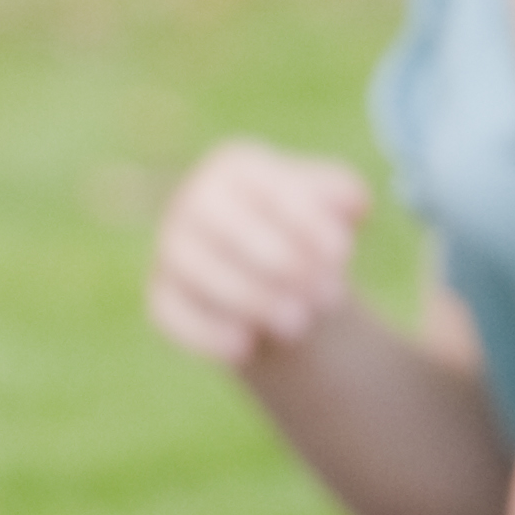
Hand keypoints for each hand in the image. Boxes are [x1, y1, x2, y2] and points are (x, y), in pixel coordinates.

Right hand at [148, 140, 372, 370]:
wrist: (273, 280)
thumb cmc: (305, 232)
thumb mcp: (334, 207)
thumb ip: (345, 196)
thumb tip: (354, 204)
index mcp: (236, 167)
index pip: (269, 190)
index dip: (308, 224)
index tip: (345, 255)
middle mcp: (193, 199)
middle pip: (228, 228)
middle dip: (282, 265)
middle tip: (329, 298)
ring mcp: (170, 247)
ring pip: (197, 269)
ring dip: (251, 298)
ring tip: (300, 325)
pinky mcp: (159, 294)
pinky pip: (171, 311)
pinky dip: (204, 331)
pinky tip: (244, 347)